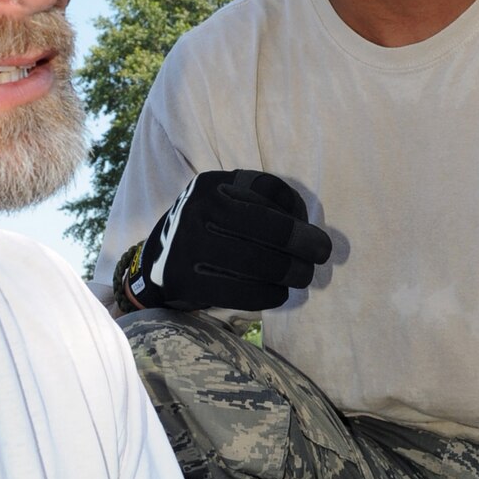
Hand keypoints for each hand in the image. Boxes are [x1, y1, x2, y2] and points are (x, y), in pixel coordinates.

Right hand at [122, 171, 330, 312]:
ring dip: (289, 272)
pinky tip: (279, 293)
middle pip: (264, 226)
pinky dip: (267, 294)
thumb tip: (305, 221)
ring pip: (255, 261)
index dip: (297, 211)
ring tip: (303, 277)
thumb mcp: (227, 202)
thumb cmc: (208, 231)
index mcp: (209, 185)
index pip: (265, 190)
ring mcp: (186, 246)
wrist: (157, 264)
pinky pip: (239, 291)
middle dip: (302, 244)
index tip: (313, 231)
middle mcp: (195, 210)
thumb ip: (263, 200)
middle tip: (320, 256)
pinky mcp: (184, 281)